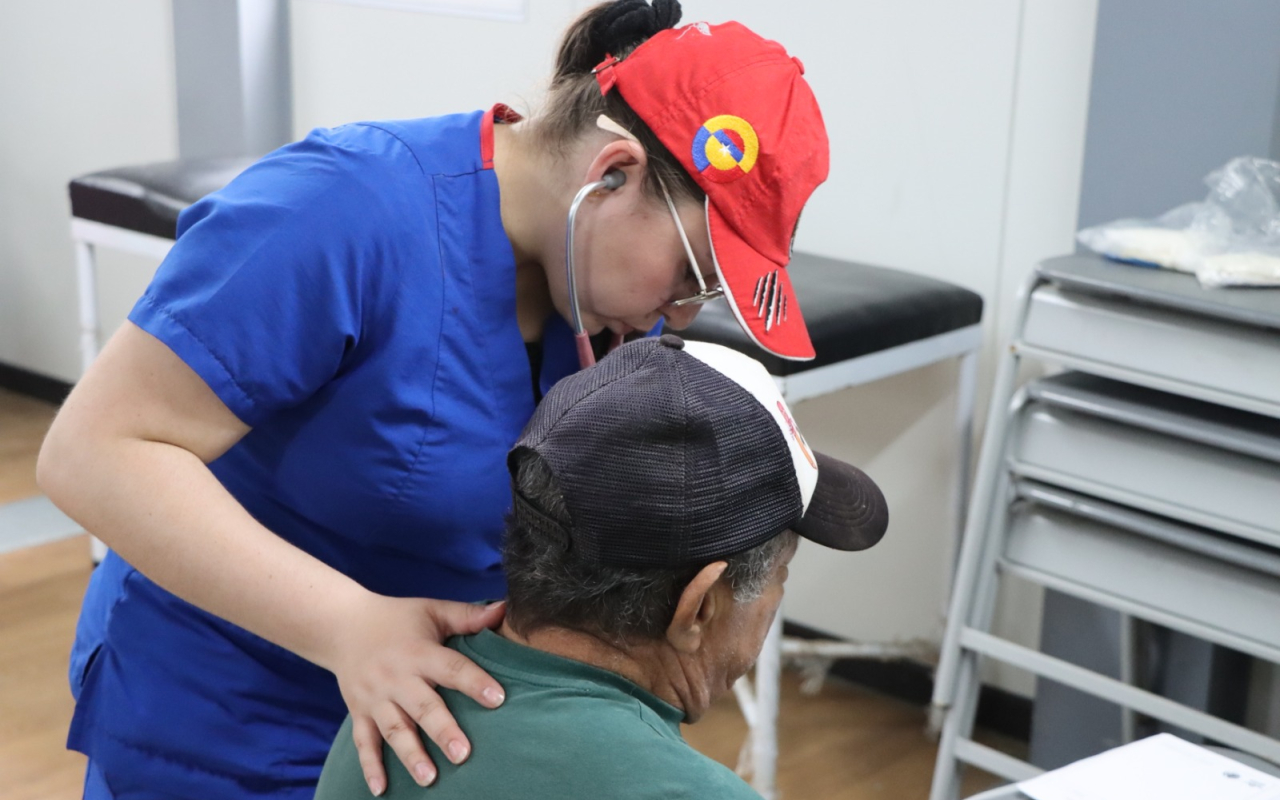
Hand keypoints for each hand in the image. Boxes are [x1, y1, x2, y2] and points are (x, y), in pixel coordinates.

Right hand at [327, 594, 506, 795]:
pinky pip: (363, 742)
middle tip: (463, 754)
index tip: (498, 698)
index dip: (474, 682)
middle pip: (422, 706)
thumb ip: (467, 616)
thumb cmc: (397, 618)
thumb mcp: (431, 610)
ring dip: (411, 754)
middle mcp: (396, 677)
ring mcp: (375, 698)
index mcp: (418, 652)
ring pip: (394, 729)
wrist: (342, 625)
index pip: (451, 668)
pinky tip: (380, 789)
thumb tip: (505, 609)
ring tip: (429, 778)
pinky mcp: (359, 712)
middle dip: (442, 731)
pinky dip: (370, 766)